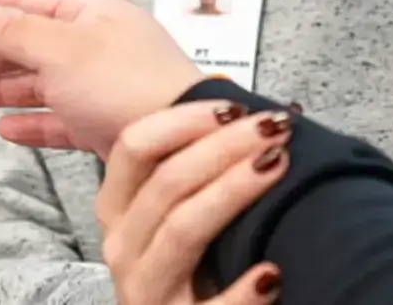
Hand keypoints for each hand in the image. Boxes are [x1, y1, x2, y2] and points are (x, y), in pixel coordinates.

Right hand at [0, 0, 203, 158]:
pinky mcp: (108, 122)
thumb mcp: (59, 48)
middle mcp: (98, 42)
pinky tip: (7, 127)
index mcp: (91, 11)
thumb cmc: (125, 81)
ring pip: (42, 80)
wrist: (180, 138)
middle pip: (30, 41)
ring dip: (0, 84)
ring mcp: (104, 83)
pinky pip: (62, 118)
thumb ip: (8, 30)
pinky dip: (33, 120)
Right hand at [98, 100, 291, 304]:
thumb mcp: (174, 208)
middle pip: (167, 180)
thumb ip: (194, 163)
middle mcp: (122, 245)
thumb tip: (251, 116)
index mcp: (117, 206)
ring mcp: (145, 291)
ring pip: (183, 228)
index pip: (134, 146)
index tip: (235, 107)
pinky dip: (241, 292)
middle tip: (273, 127)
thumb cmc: (189, 258)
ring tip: (276, 164)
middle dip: (224, 145)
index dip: (184, 119)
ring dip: (232, 190)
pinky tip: (271, 271)